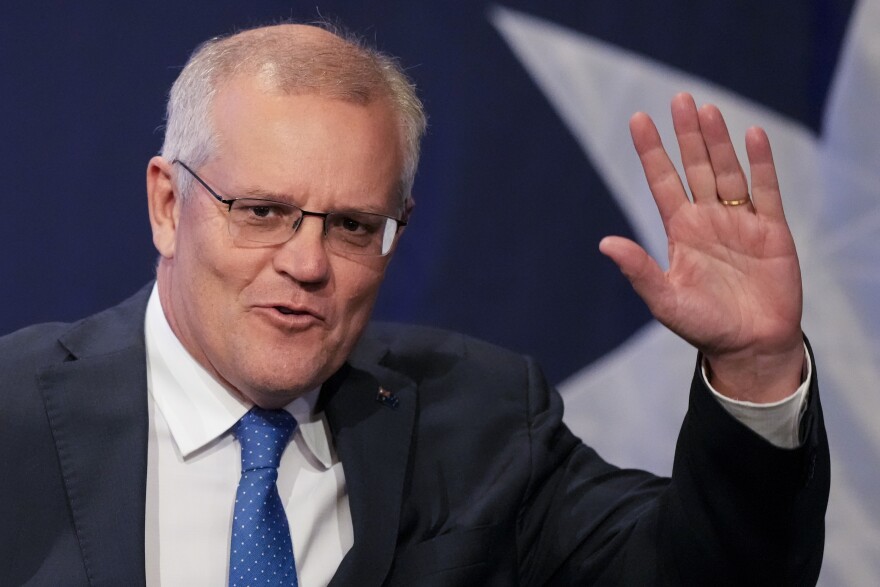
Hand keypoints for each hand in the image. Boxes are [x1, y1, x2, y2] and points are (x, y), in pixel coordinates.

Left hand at [599, 93, 803, 402]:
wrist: (750, 346)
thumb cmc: (704, 326)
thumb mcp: (665, 300)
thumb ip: (639, 270)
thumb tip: (605, 243)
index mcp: (680, 231)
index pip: (662, 182)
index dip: (651, 151)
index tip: (638, 119)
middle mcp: (708, 219)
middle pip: (696, 167)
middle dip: (687, 134)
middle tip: (679, 98)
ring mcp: (740, 222)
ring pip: (728, 172)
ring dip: (718, 141)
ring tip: (706, 109)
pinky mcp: (772, 230)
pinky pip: (766, 190)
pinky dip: (761, 164)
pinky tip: (753, 136)